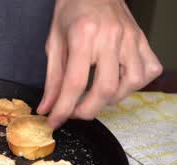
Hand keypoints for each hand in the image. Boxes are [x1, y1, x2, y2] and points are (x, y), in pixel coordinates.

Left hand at [38, 0, 162, 127]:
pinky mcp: (142, 40)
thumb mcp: (54, 43)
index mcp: (83, 35)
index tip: (54, 122)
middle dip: (87, 111)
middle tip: (73, 113)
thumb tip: (46, 108)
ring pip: (130, 84)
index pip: (75, 83)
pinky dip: (133, 85)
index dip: (63, 109)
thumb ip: (52, 78)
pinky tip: (117, 83)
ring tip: (93, 97)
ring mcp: (131, 38)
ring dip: (110, 100)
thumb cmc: (71, 12)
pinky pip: (148, 71)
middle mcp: (111, 37)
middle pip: (105, 89)